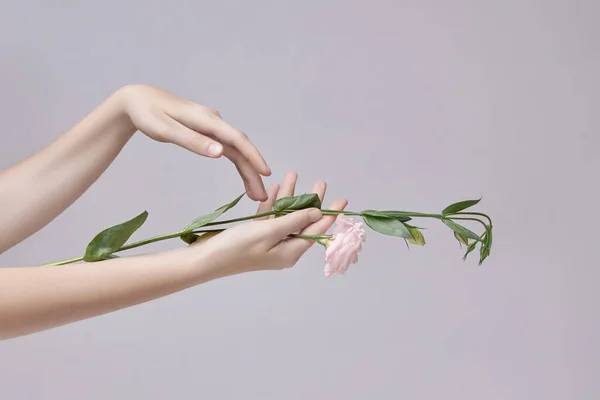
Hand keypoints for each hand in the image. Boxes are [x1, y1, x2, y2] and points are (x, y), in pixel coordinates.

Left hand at [116, 84, 270, 200]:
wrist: (139, 100)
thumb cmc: (149, 114)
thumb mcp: (166, 129)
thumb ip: (193, 141)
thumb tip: (220, 153)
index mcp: (206, 119)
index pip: (236, 138)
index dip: (253, 156)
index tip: (265, 173)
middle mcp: (214, 121)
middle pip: (240, 147)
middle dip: (253, 171)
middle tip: (262, 196)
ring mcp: (213, 127)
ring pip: (237, 150)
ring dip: (248, 171)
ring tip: (256, 194)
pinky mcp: (209, 132)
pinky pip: (229, 149)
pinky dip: (238, 164)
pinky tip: (245, 177)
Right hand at [190, 172, 347, 274]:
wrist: (206, 259)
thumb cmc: (236, 248)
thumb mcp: (269, 232)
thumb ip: (294, 221)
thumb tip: (316, 213)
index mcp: (290, 252)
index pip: (316, 230)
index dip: (330, 214)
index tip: (342, 200)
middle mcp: (283, 248)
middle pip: (303, 221)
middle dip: (311, 201)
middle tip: (320, 182)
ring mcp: (269, 242)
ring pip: (285, 215)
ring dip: (289, 196)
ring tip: (293, 175)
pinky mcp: (256, 236)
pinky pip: (270, 217)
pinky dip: (272, 202)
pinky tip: (274, 188)